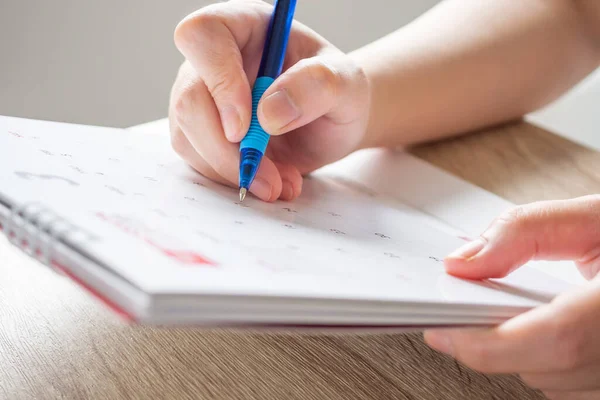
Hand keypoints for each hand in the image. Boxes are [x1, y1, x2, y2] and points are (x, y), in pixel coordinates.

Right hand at [168, 0, 369, 201]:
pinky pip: (199, 161)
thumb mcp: (346, 84)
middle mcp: (213, 60)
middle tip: (271, 178)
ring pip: (189, 137)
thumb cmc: (337, 92)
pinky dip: (234, 179)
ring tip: (282, 181)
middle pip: (190, 100)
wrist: (331, 124)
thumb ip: (317, 86)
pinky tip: (270, 180)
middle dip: (227, 150)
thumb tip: (268, 113)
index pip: (204, 35)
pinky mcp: (200, 133)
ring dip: (235, 171)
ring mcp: (202, 97)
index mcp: (245, 26)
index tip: (245, 126)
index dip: (219, 81)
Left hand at [424, 195, 599, 398]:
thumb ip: (523, 233)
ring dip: (518, 349)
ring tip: (510, 308)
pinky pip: (570, 385)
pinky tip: (542, 324)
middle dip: (492, 339)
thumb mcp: (593, 217)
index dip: (488, 341)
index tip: (439, 329)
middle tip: (463, 307)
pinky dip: (543, 357)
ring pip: (552, 382)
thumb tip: (463, 263)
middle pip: (543, 367)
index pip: (555, 340)